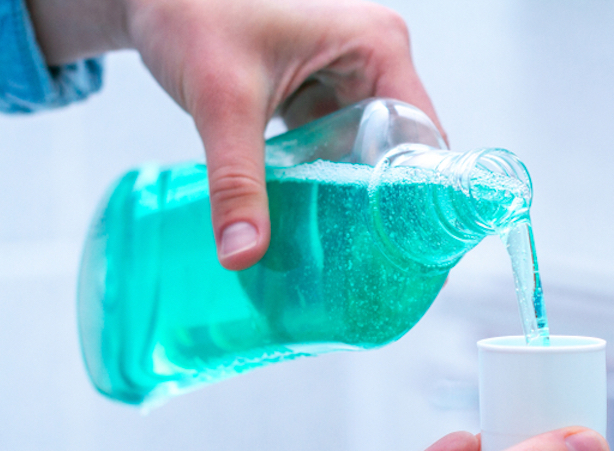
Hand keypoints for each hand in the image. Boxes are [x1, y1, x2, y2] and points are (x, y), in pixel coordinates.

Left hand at [29, 0, 442, 269]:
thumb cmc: (190, 12)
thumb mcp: (222, 102)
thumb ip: (236, 181)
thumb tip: (242, 254)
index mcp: (378, 46)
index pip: (424, 135)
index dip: (421, 193)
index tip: (412, 250)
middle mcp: (373, 58)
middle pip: (402, 149)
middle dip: (388, 204)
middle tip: (380, 263)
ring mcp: (347, 75)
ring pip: (369, 152)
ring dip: (358, 196)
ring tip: (355, 254)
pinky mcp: (319, 90)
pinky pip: (337, 145)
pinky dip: (328, 180)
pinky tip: (320, 220)